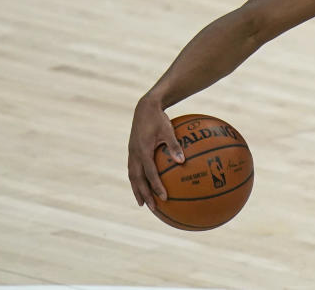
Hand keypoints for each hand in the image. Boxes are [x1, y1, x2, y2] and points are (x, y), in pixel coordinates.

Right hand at [127, 96, 183, 210]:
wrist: (145, 108)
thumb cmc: (159, 119)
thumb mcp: (168, 130)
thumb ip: (174, 145)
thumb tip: (182, 161)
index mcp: (142, 150)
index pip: (150, 173)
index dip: (156, 186)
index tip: (164, 197)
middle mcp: (134, 154)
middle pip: (137, 179)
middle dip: (144, 194)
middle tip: (152, 207)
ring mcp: (131, 154)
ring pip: (132, 176)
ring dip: (138, 190)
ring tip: (143, 203)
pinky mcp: (132, 152)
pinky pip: (133, 170)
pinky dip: (137, 180)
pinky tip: (143, 186)